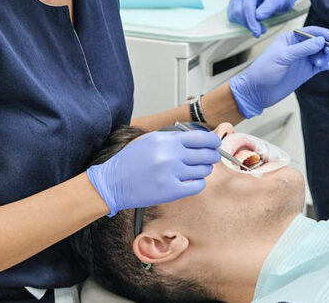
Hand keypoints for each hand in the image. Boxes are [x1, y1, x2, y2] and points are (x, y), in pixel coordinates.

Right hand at [85, 130, 220, 215]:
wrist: (112, 183)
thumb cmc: (130, 162)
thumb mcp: (150, 141)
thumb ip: (174, 138)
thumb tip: (200, 139)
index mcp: (165, 140)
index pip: (201, 137)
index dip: (212, 141)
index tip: (215, 144)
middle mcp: (170, 155)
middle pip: (206, 154)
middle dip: (211, 156)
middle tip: (210, 158)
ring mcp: (171, 174)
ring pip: (204, 170)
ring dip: (203, 170)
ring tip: (194, 170)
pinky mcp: (170, 191)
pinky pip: (197, 186)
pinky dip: (198, 183)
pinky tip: (190, 181)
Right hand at [227, 0, 311, 36]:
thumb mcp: (277, 2)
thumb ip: (268, 9)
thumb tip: (257, 17)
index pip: (247, 6)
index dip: (251, 21)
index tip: (257, 33)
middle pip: (237, 10)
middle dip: (248, 24)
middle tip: (260, 31)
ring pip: (233, 14)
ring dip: (244, 24)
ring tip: (258, 27)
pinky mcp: (234, 3)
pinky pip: (232, 16)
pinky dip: (241, 23)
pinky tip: (252, 23)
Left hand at [229, 26, 328, 117]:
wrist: (257, 92)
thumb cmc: (264, 71)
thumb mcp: (283, 57)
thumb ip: (303, 48)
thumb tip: (321, 40)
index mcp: (290, 39)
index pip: (310, 32)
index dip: (323, 33)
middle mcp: (297, 48)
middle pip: (318, 42)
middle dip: (326, 46)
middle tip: (328, 52)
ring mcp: (302, 60)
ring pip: (320, 54)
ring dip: (325, 56)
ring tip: (320, 63)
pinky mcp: (305, 72)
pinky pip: (319, 66)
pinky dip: (324, 65)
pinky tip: (324, 66)